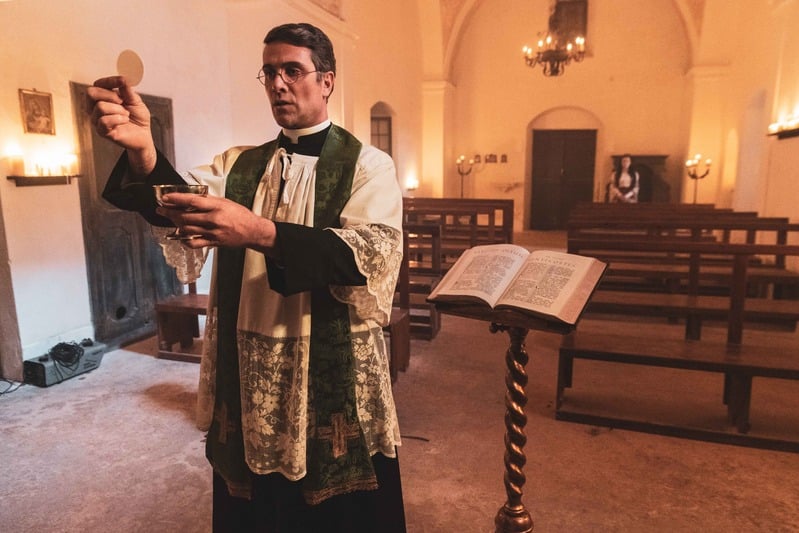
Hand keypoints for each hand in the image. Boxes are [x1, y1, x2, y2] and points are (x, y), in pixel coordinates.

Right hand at [87, 76, 155, 173]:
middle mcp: (95, 107)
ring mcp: (97, 119)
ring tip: (126, 114)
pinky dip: (118, 119)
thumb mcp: (135, 100)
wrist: (144, 135)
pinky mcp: (101, 131)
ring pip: (100, 107)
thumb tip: (123, 79)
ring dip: (118, 110)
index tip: (122, 82)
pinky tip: (124, 121)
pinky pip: (104, 121)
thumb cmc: (138, 118)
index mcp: (102, 97)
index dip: (109, 81)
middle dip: (110, 95)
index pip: (97, 84)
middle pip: (90, 92)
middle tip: (122, 102)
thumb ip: (127, 90)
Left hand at [156, 193, 276, 252]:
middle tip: (161, 209)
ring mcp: (213, 232)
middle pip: (186, 216)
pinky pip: (194, 243)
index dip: (176, 199)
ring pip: (188, 229)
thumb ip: (208, 200)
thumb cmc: (240, 214)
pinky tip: (180, 237)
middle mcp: (214, 219)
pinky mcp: (213, 242)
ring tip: (169, 219)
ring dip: (175, 224)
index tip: (165, 198)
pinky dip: (185, 240)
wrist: (253, 231)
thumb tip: (191, 198)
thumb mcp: (225, 202)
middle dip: (170, 212)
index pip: (192, 201)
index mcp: (217, 206)